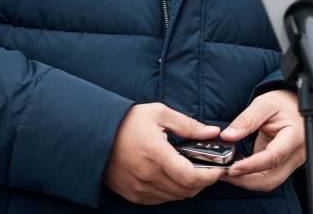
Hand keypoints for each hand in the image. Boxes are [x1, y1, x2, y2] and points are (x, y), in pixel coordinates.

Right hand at [103, 103, 222, 204]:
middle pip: (186, 190)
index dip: (209, 176)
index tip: (219, 170)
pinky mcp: (133, 194)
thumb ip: (188, 125)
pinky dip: (172, 191)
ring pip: (175, 196)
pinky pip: (161, 199)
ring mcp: (139, 188)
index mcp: (156, 154)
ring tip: (192, 170)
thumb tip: (213, 132)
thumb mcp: (159, 114)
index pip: (190, 176)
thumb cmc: (127, 121)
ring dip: (188, 187)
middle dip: (202, 181)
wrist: (94, 135)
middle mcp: (147, 176)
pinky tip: (174, 176)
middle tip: (209, 168)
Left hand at [219, 89, 304, 190]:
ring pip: (268, 181)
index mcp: (295, 136)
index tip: (232, 168)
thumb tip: (227, 136)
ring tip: (226, 172)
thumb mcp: (265, 104)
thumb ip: (246, 120)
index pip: (274, 156)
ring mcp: (291, 163)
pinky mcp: (282, 166)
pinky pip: (266, 177)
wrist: (296, 107)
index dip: (252, 165)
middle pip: (271, 178)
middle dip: (246, 180)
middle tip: (224, 173)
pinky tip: (235, 169)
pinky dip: (250, 176)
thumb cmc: (284, 103)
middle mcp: (296, 155)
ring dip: (246, 181)